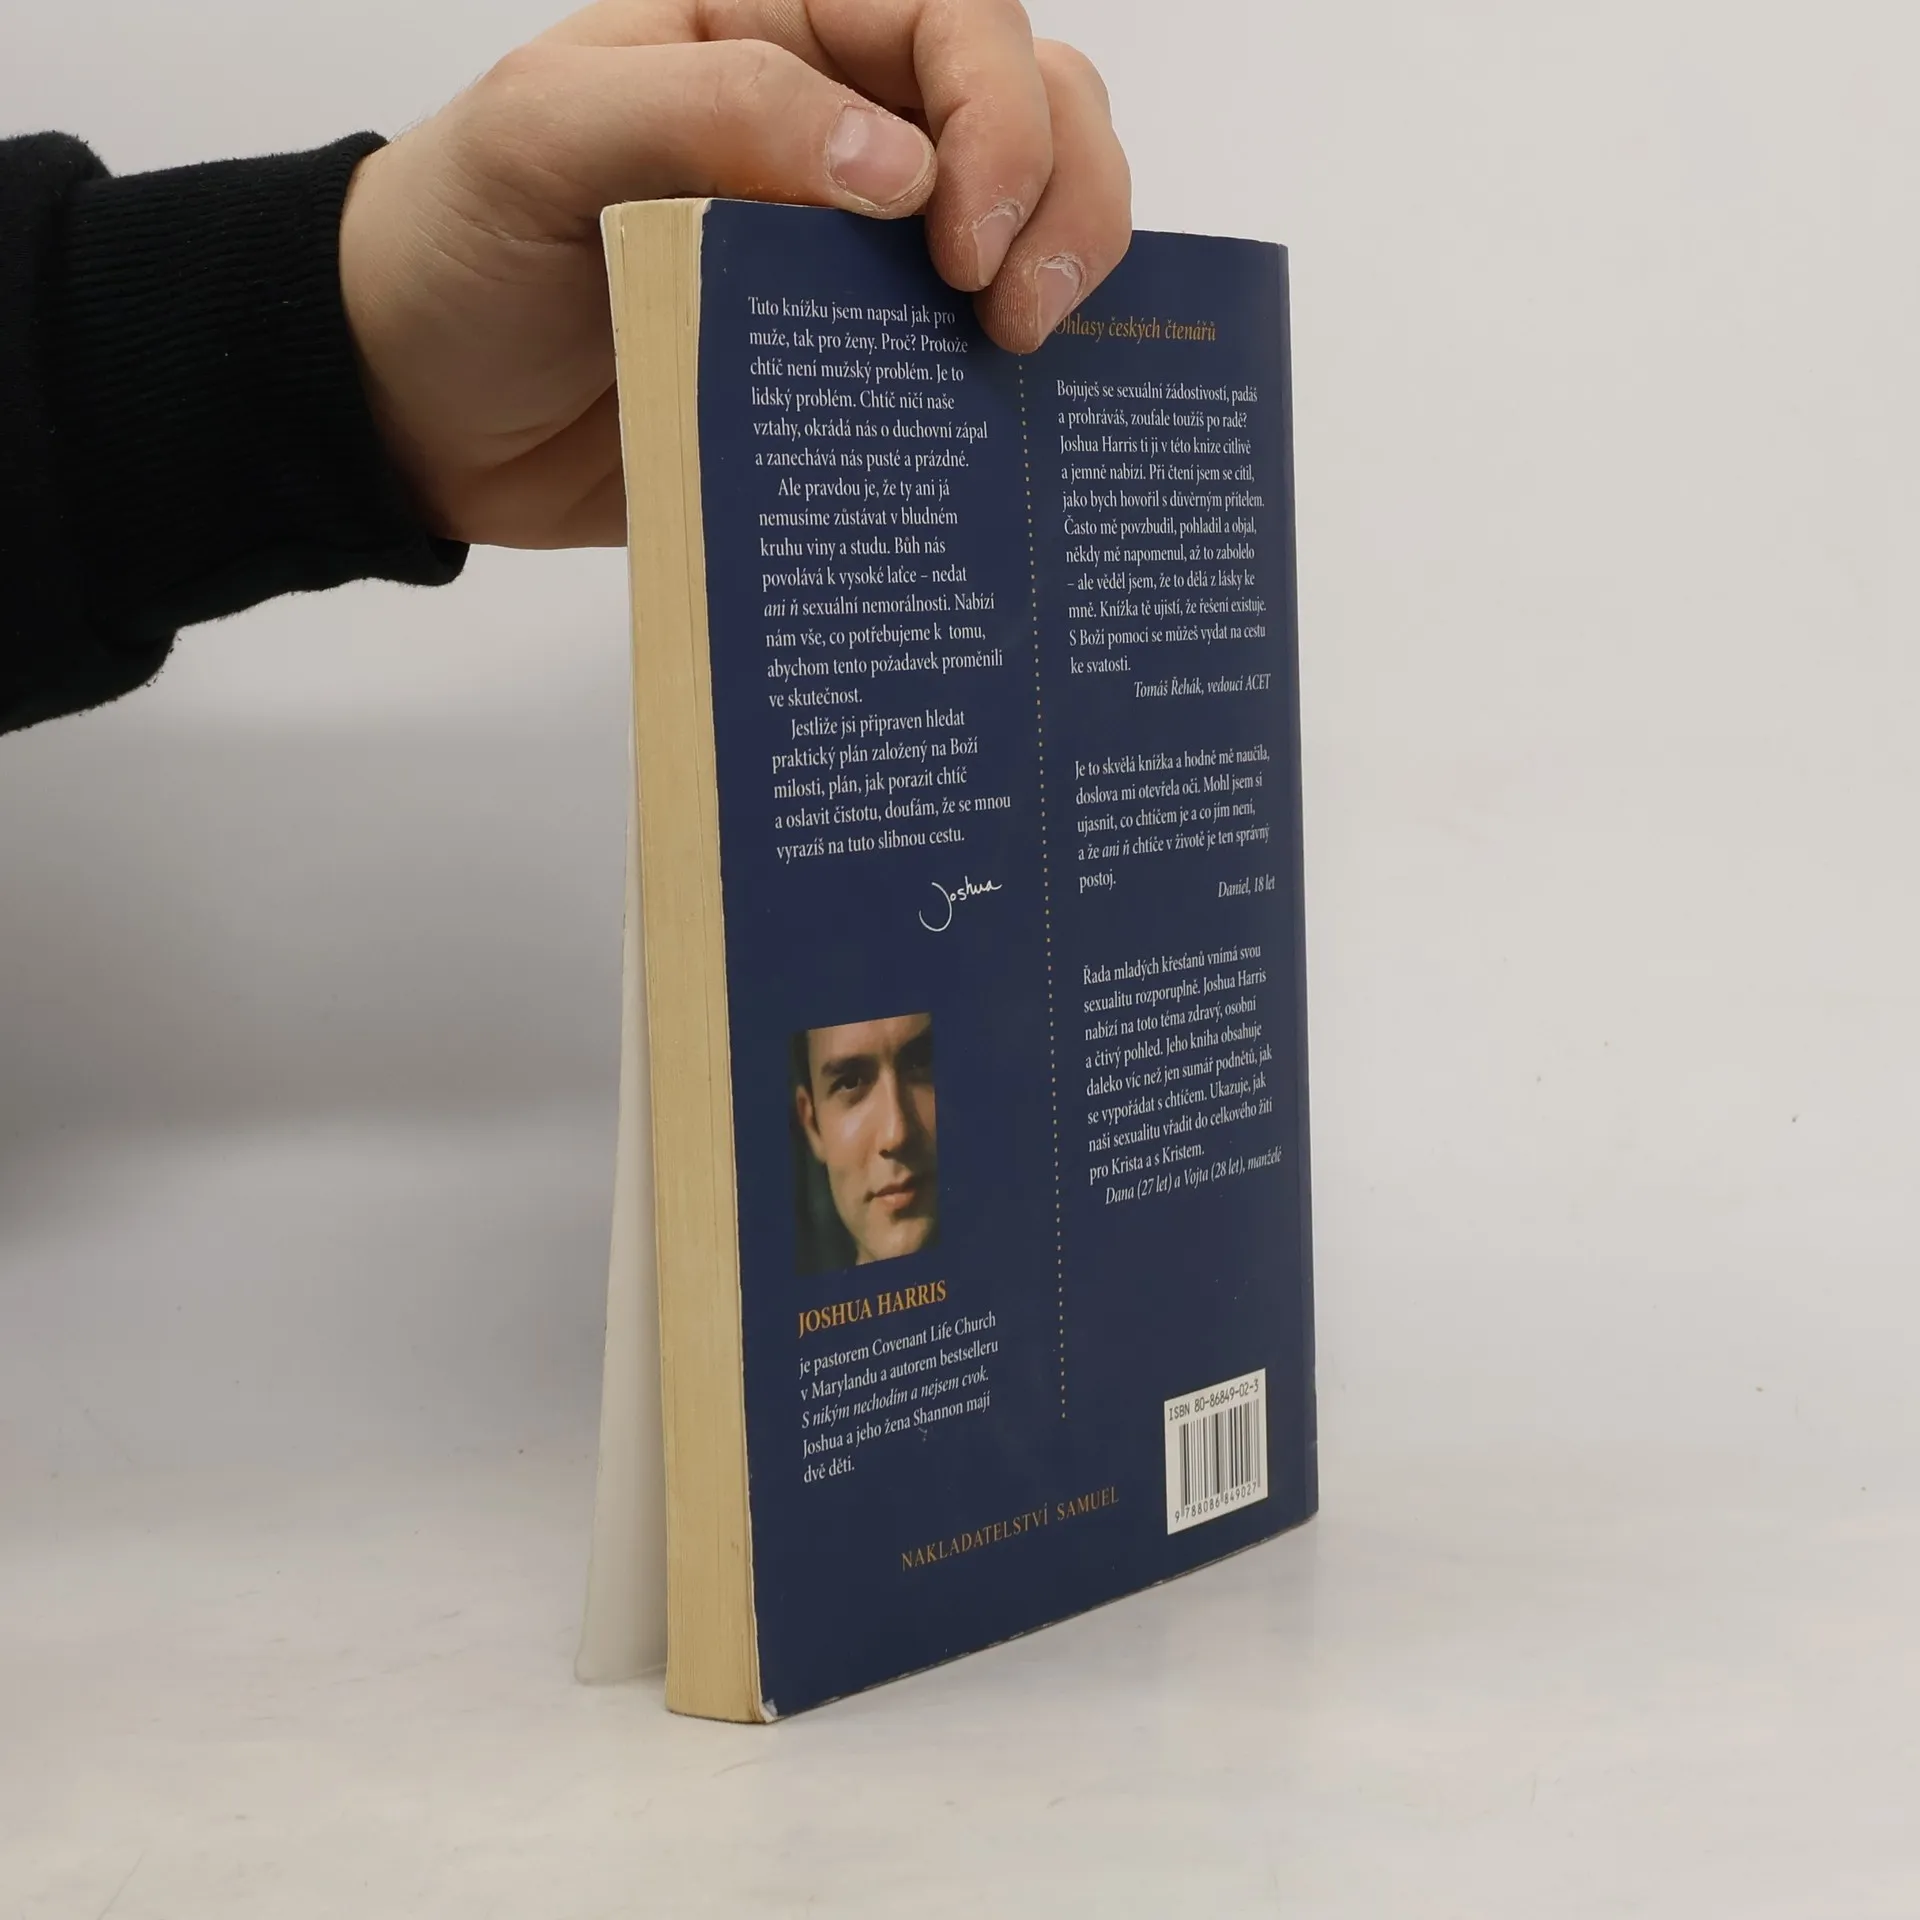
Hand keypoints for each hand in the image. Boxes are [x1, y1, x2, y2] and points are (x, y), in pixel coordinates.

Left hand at [338, 0, 1130, 548]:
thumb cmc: (460, 247)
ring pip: (1032, 214)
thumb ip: (713, 117)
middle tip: (1015, 316)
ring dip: (1069, 268)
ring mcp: (858, 247)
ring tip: (1023, 354)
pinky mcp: (855, 358)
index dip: (994, 115)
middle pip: (1029, 103)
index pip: (950, 19)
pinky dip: (1018, 373)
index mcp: (772, 29)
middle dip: (1061, 191)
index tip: (959, 239)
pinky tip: (1015, 410)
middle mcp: (840, 123)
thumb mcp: (547, 141)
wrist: (420, 411)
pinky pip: (970, 350)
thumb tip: (897, 168)